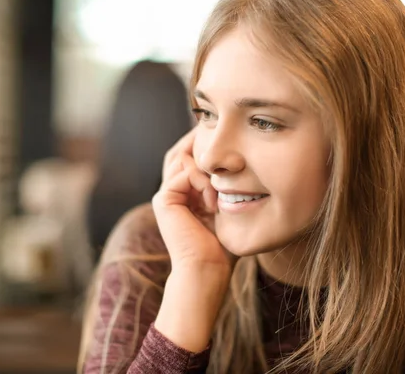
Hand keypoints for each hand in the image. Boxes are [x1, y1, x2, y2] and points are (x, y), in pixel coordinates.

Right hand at [152, 129, 234, 271]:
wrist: (208, 270)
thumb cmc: (224, 247)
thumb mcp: (229, 209)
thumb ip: (228, 187)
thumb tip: (241, 163)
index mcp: (185, 195)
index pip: (190, 158)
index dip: (206, 146)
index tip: (230, 145)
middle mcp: (172, 192)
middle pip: (181, 152)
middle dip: (201, 142)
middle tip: (221, 136)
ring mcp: (165, 195)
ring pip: (183, 158)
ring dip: (206, 167)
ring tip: (221, 184)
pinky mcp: (163, 199)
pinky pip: (184, 173)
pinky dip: (202, 180)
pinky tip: (213, 199)